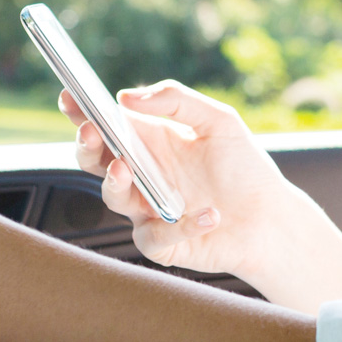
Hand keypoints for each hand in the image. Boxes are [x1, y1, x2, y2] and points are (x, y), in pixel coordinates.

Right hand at [64, 81, 341, 312]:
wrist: (272, 219)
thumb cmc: (245, 169)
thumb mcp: (218, 121)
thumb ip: (175, 101)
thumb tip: (126, 96)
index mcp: (150, 143)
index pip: (106, 125)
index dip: (82, 112)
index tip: (70, 97)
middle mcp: (143, 176)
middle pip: (95, 162)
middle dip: (87, 147)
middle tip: (92, 132)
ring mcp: (147, 210)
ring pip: (113, 198)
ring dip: (116, 183)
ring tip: (127, 169)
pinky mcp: (162, 244)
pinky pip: (154, 236)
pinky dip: (180, 225)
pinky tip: (208, 214)